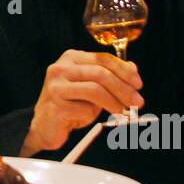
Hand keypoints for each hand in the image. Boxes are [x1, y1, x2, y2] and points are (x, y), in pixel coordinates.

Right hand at [22, 50, 142, 155]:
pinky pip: (85, 110)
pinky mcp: (55, 105)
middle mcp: (60, 68)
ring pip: (94, 90)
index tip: (138, 84)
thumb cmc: (71, 105)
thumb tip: (133, 68)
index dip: (124, 70)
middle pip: (100, 74)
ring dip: (114, 103)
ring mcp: (56, 86)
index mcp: (71, 58)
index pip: (102, 58)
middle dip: (123, 89)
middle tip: (137, 102)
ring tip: (123, 113)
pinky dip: (93, 116)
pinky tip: (89, 119)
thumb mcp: (92, 87)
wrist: (45, 125)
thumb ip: (109, 76)